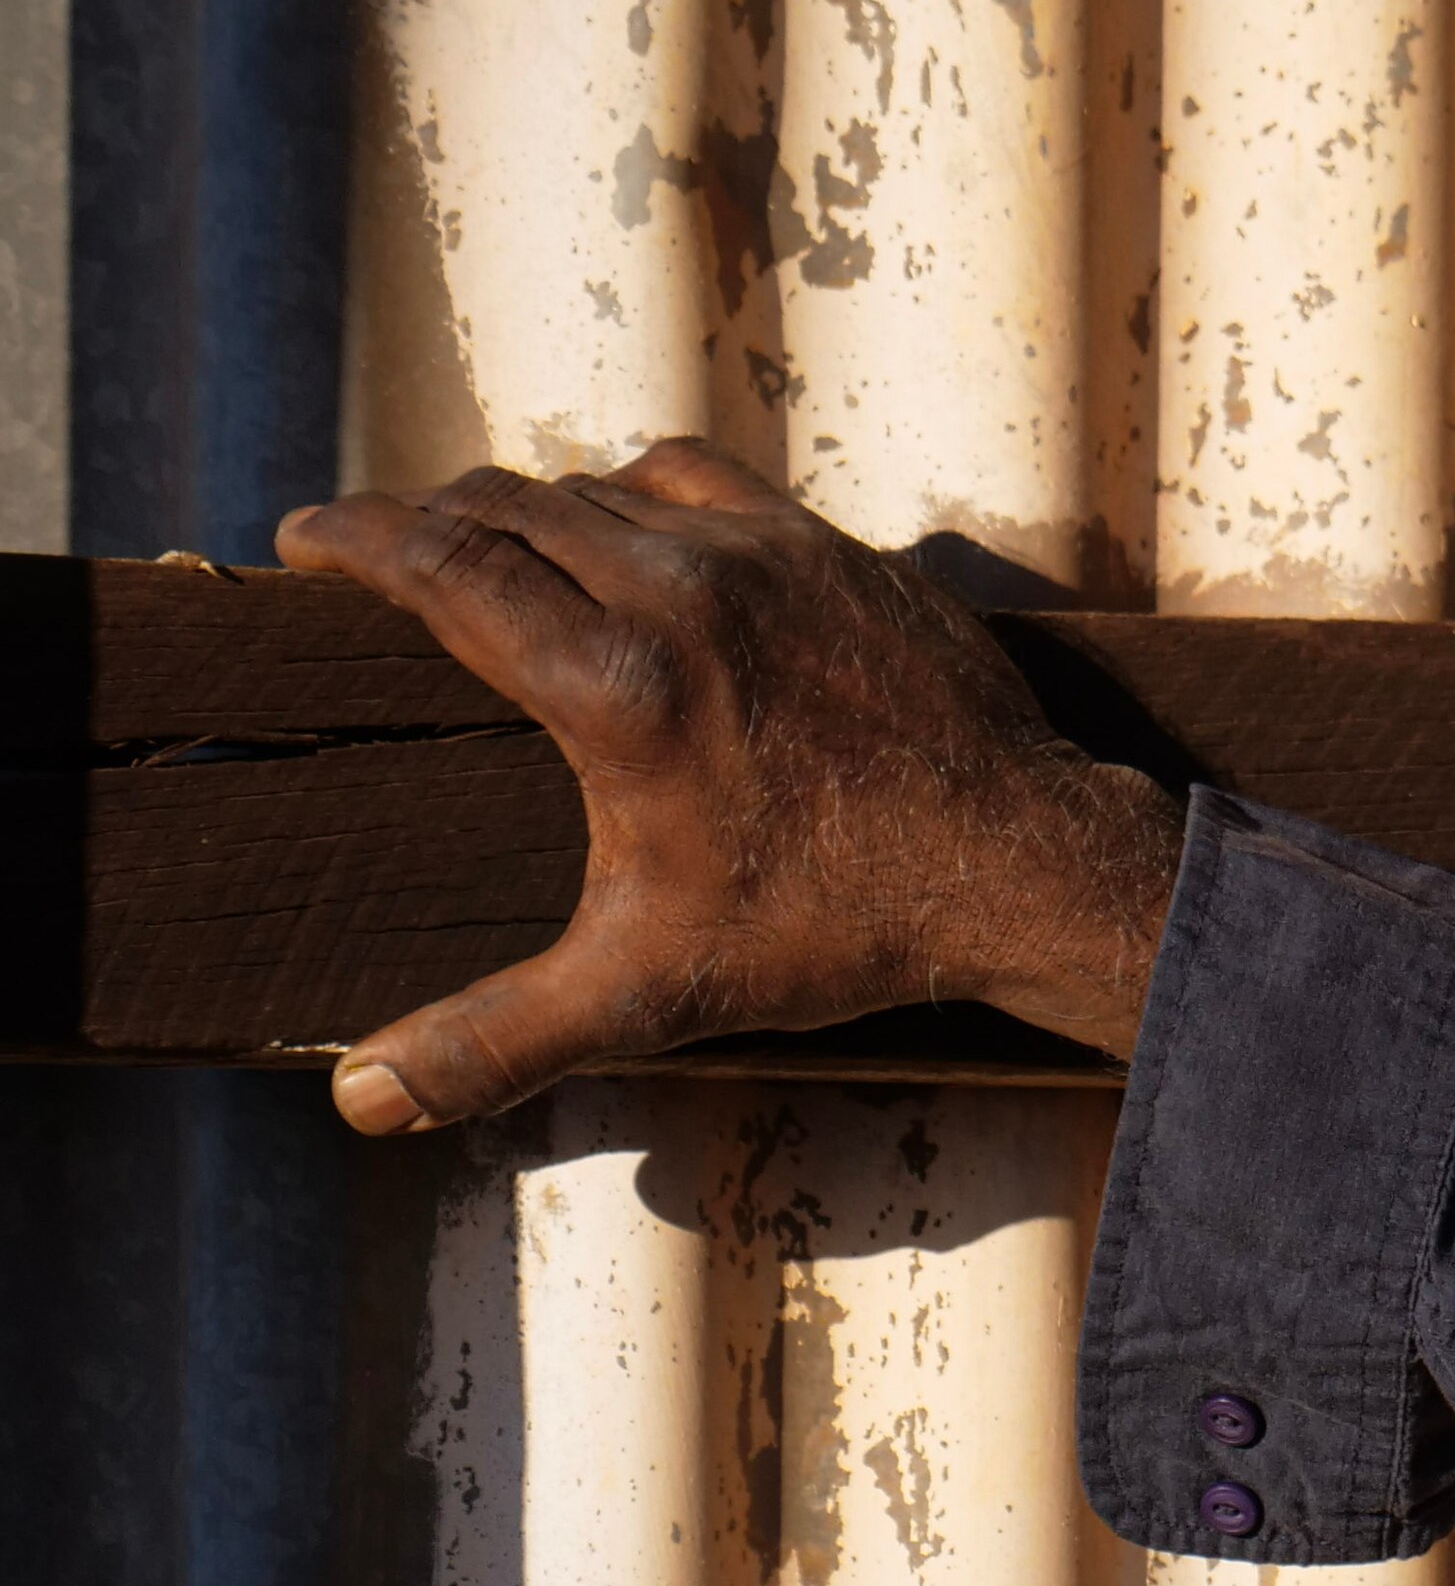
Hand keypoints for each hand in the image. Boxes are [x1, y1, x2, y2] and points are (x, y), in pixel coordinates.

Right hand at [272, 443, 1187, 1131]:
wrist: (1021, 862)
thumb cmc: (838, 925)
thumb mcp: (650, 991)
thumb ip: (499, 1040)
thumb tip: (363, 1100)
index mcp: (619, 682)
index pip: (444, 566)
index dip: (354, 539)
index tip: (302, 538)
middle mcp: (687, 591)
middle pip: (509, 507)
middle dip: (426, 519)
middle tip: (379, 550)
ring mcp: (771, 556)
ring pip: (604, 487)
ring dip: (530, 505)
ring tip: (489, 543)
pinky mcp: (837, 550)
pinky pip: (703, 485)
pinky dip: (637, 495)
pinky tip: (625, 532)